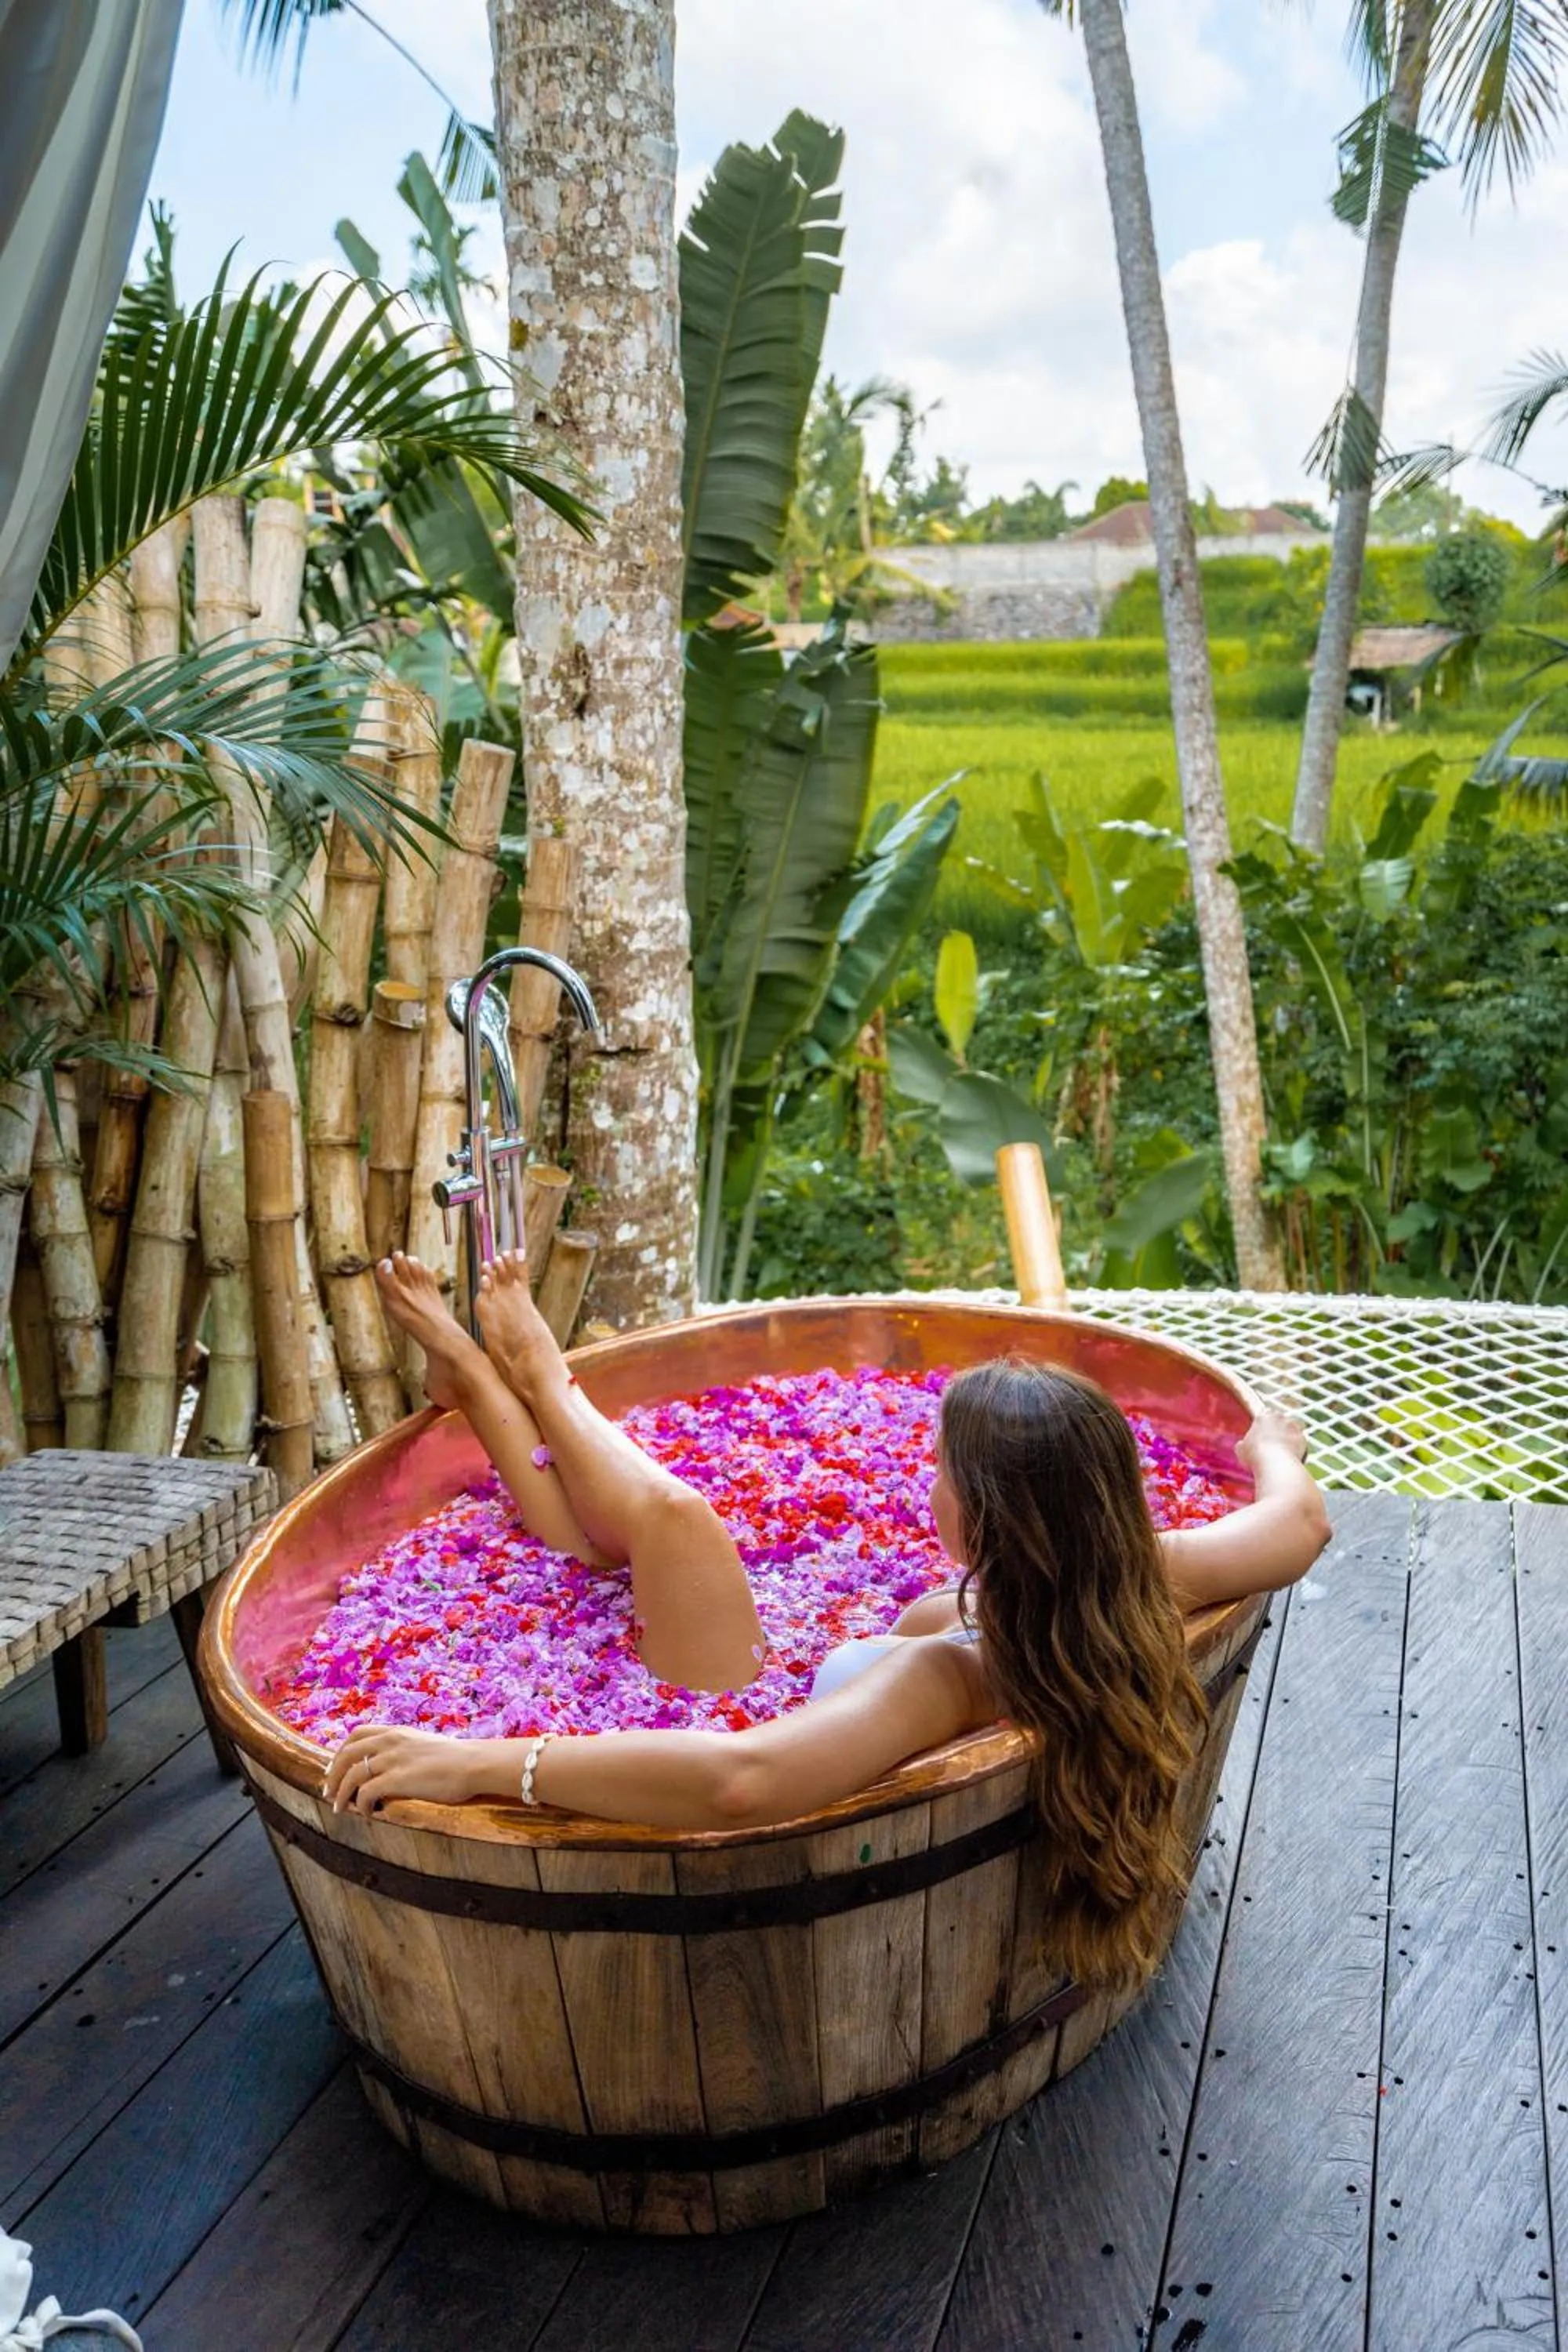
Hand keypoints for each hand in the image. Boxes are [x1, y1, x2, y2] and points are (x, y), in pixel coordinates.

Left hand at [322, 1724, 483, 1814]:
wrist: (474, 1764)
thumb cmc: (457, 1760)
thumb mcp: (425, 1746)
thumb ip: (406, 1751)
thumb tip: (394, 1767)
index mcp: (397, 1731)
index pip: (357, 1734)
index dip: (340, 1752)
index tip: (333, 1768)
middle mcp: (391, 1741)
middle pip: (347, 1754)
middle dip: (333, 1775)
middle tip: (328, 1791)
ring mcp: (393, 1759)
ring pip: (352, 1775)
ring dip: (341, 1794)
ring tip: (340, 1808)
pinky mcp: (398, 1779)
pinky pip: (366, 1793)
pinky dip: (361, 1805)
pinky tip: (368, 1813)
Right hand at [1235, 1412, 1307, 1471]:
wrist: (1276, 1464)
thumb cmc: (1256, 1455)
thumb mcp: (1241, 1449)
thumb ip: (1244, 1443)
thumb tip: (1243, 1445)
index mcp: (1263, 1416)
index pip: (1265, 1413)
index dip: (1264, 1424)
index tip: (1262, 1433)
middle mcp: (1280, 1417)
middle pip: (1280, 1420)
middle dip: (1278, 1429)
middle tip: (1272, 1443)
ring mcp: (1293, 1426)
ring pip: (1292, 1430)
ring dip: (1289, 1437)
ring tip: (1282, 1452)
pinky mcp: (1303, 1437)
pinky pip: (1300, 1443)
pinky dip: (1297, 1449)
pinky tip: (1290, 1458)